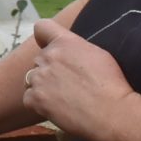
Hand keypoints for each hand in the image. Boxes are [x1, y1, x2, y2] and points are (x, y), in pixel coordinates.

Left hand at [24, 18, 137, 140]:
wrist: (111, 113)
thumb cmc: (111, 84)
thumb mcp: (97, 53)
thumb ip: (75, 48)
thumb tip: (67, 53)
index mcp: (64, 42)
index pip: (42, 27)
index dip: (45, 38)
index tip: (52, 47)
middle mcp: (48, 56)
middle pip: (39, 59)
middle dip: (49, 68)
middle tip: (68, 83)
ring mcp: (39, 77)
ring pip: (32, 78)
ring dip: (42, 86)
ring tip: (62, 97)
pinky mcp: (35, 98)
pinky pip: (28, 97)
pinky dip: (38, 103)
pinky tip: (55, 108)